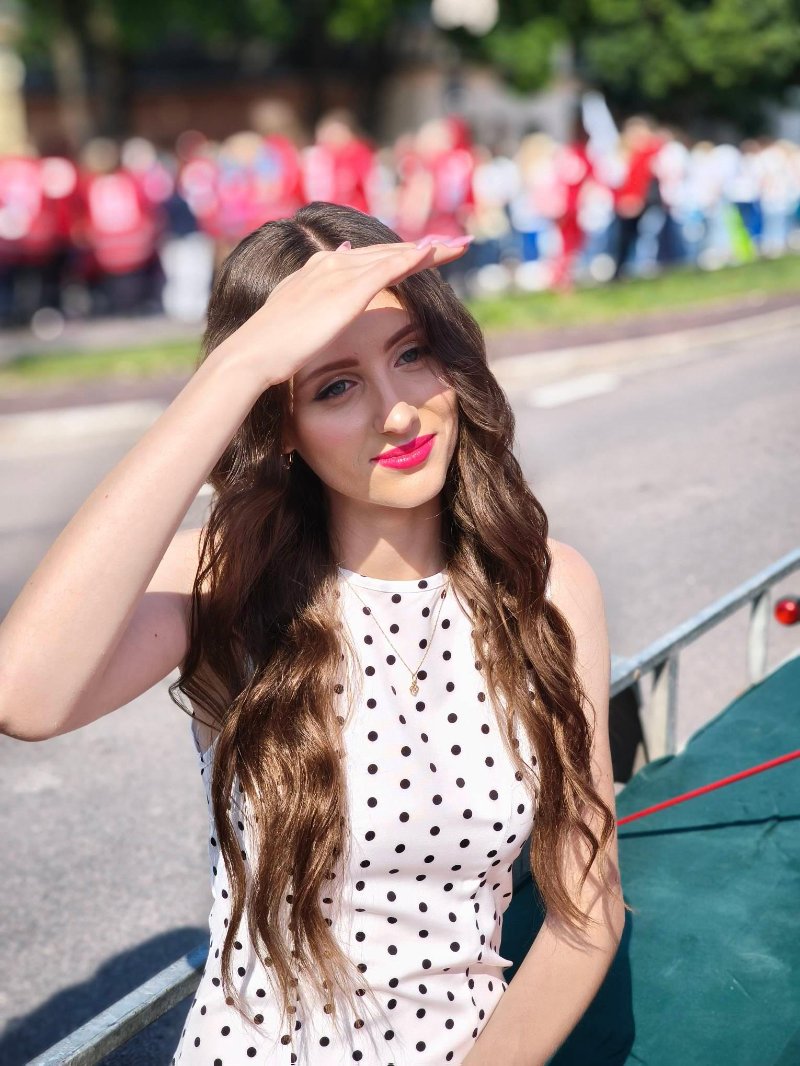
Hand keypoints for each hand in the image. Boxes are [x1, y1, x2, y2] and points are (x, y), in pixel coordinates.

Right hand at [212, 236, 472, 391]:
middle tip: (452, 245)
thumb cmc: (268, 355)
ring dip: (427, 249)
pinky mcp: (347, 290)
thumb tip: (322, 310)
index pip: (365, 260)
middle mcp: (328, 265)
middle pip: (384, 252)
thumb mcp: (292, 329)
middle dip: (419, 248)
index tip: (419, 257)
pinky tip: (435, 253)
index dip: (394, 258)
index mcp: (316, 273)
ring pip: (392, 255)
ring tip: (457, 246)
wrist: (254, 355)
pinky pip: (388, 268)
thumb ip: (309, 314)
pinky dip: (413, 259)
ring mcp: (337, 275)